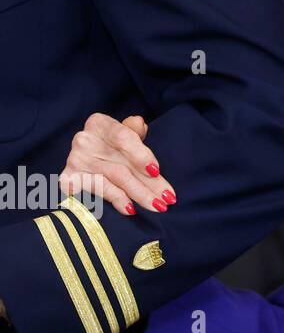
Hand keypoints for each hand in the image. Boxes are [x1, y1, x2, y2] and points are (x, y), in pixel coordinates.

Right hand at [60, 113, 176, 215]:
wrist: (86, 161)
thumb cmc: (113, 146)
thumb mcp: (124, 135)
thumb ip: (133, 132)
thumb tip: (139, 124)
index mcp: (99, 124)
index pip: (123, 138)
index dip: (141, 154)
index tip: (156, 171)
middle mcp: (84, 140)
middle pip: (122, 164)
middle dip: (149, 184)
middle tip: (167, 198)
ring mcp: (74, 160)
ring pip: (114, 179)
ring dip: (139, 194)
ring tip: (157, 205)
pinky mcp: (68, 180)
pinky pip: (98, 190)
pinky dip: (115, 199)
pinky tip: (130, 208)